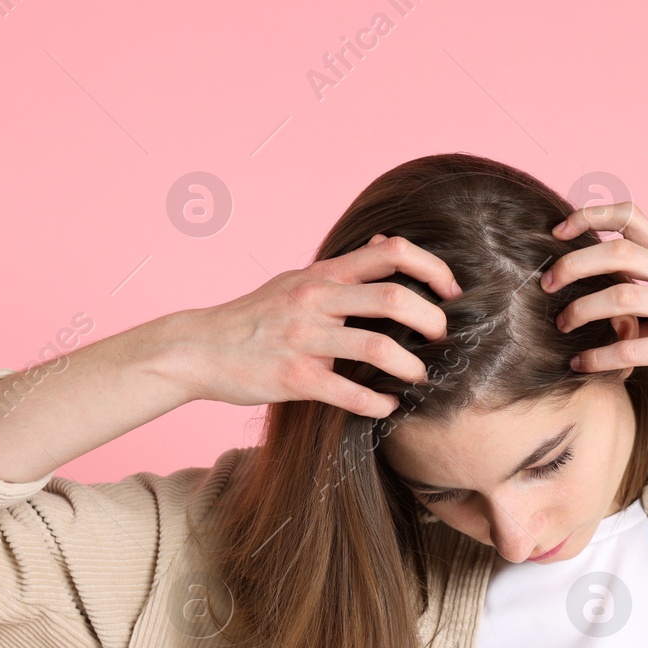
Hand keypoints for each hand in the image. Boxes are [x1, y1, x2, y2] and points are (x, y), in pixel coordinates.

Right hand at [180, 233, 461, 418]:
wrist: (196, 349)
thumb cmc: (252, 317)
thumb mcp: (296, 279)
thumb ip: (342, 268)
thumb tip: (385, 241)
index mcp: (322, 274)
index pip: (391, 252)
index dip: (432, 268)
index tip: (451, 292)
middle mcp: (316, 299)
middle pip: (394, 297)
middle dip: (431, 320)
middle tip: (442, 339)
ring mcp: (304, 338)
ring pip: (377, 347)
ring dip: (410, 367)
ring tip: (419, 377)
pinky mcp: (293, 378)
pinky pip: (348, 392)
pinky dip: (376, 402)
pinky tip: (387, 407)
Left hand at [540, 202, 647, 412]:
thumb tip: (599, 282)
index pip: (632, 216)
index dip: (591, 216)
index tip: (560, 231)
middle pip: (619, 254)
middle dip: (574, 265)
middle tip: (547, 283)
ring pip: (623, 299)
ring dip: (581, 311)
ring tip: (562, 324)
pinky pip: (632, 350)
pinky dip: (598, 357)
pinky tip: (581, 364)